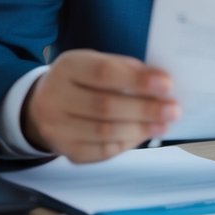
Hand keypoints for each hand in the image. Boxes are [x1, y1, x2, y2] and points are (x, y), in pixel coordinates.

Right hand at [21, 50, 179, 162]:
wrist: (41, 106)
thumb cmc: (81, 81)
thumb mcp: (95, 63)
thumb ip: (124, 69)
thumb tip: (161, 82)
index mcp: (67, 67)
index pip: (104, 72)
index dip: (137, 79)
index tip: (167, 84)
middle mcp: (56, 97)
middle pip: (106, 106)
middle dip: (145, 109)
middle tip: (173, 109)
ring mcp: (57, 128)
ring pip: (104, 133)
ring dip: (140, 129)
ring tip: (164, 124)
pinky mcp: (66, 150)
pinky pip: (101, 151)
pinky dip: (126, 143)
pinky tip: (143, 135)